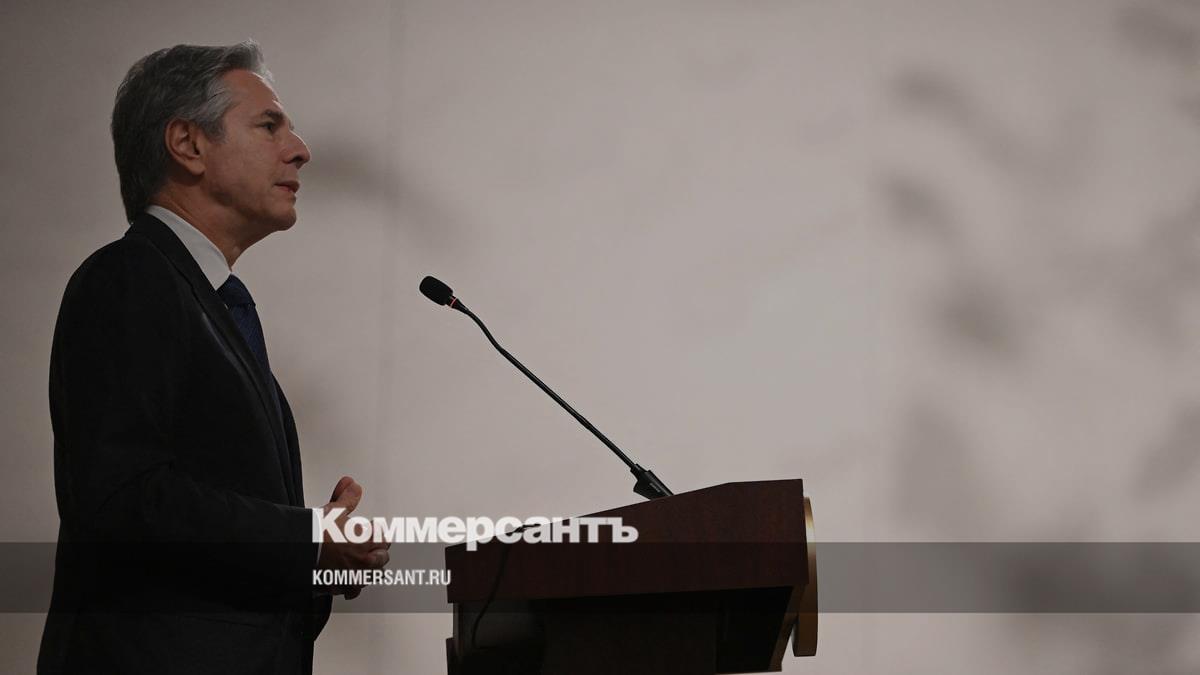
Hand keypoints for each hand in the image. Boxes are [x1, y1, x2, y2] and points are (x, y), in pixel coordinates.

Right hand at [316, 476, 390, 598]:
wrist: (296, 550)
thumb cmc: (315, 532)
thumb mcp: (333, 510)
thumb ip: (347, 498)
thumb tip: (353, 485)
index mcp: (366, 541)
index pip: (384, 538)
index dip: (380, 532)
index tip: (376, 528)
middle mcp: (363, 561)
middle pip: (382, 558)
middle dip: (379, 551)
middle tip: (375, 546)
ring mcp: (352, 576)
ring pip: (372, 576)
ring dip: (370, 571)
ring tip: (367, 566)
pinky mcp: (339, 586)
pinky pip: (353, 590)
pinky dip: (353, 587)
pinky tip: (351, 584)